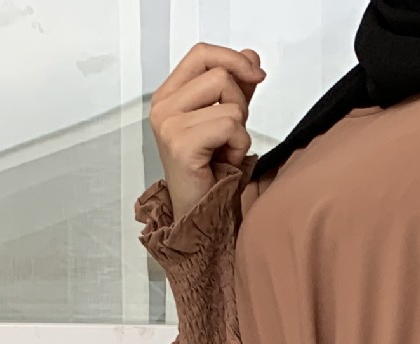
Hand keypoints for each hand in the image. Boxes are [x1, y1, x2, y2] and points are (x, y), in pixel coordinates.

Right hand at [149, 43, 265, 223]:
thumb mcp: (226, 120)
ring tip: (226, 151)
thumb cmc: (209, 172)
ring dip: (240, 129)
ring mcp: (169, 124)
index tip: (256, 74)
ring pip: (229, 102)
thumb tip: (250, 56)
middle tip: (232, 134)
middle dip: (240, 102)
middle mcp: (163, 106)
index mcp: (168, 95)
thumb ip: (236, 87)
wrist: (200, 214)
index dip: (233, 58)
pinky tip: (226, 162)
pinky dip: (239, 145)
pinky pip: (230, 125)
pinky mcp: (181, 143)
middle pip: (220, 74)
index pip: (202, 54)